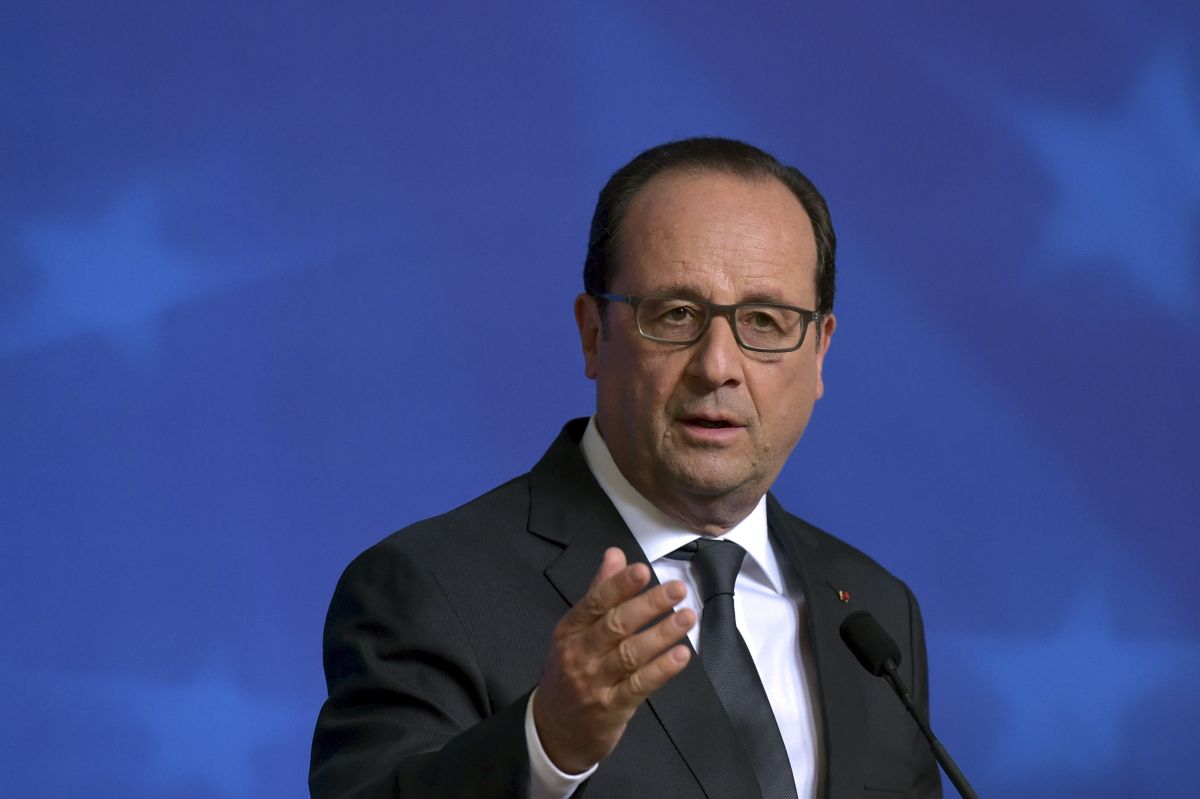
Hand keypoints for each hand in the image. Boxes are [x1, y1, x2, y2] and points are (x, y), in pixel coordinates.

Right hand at [532, 547, 695, 773]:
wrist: (554, 730)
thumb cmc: (570, 671)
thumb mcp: (575, 631)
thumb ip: (598, 592)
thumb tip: (615, 555)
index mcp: (569, 630)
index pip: (595, 602)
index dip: (619, 585)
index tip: (643, 570)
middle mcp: (579, 654)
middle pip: (616, 625)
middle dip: (649, 605)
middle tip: (677, 589)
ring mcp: (595, 682)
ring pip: (631, 653)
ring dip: (662, 634)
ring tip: (687, 617)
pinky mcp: (612, 708)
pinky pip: (639, 685)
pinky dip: (662, 669)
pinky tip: (681, 655)